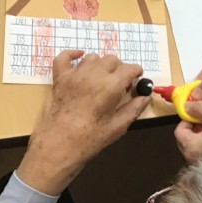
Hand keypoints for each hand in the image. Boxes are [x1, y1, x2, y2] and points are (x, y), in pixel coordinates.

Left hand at [17, 51, 149, 194]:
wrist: (57, 147)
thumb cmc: (89, 140)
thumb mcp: (117, 128)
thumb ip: (133, 109)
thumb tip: (145, 98)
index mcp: (110, 86)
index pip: (129, 68)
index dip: (135, 72)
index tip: (136, 79)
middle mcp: (94, 75)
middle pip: (112, 60)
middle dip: (119, 69)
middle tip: (119, 84)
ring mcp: (75, 75)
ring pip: (93, 58)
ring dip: (100, 65)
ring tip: (101, 78)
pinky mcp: (59, 79)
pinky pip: (64, 57)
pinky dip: (72, 54)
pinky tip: (79, 57)